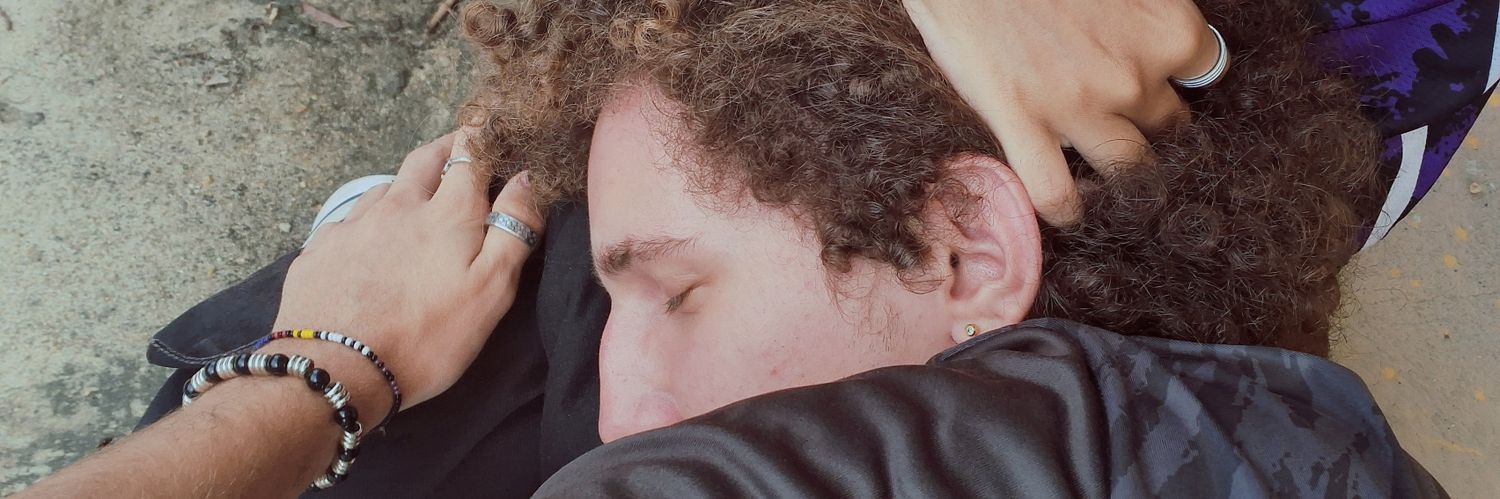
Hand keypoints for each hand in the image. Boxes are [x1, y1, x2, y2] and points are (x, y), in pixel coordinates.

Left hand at [271, 131, 544, 408]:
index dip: (485, 136)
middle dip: (447, 146)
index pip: (470, 153)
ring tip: (417, 197)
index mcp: (447, 213)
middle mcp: (398, 205)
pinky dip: (370, 218)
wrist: (335, 370)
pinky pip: (352, 219)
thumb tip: (527, 179)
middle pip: (425, 158)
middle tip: (461, 146)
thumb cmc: (427, 336)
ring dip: (407, 184)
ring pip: (386, 186)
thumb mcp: (491, 289)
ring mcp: (355, 224)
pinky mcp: (322, 249)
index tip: (495, 128)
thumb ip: (514, 230)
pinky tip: (371, 240)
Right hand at [903, 0, 1218, 224]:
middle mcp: (1134, 75)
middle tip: (1125, 119)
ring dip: (1120, 176)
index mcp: (1167, 27)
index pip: (1206, 70)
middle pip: (1170, 127)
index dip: (1180, 76)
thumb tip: (1146, 38)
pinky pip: (1056, 193)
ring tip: (1108, 178)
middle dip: (1151, 127)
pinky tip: (1066, 210)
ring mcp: (1081, 107)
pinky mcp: (1025, 125)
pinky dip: (1064, 209)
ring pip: (1128, 170)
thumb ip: (1144, 13)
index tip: (1163, 76)